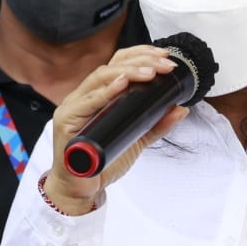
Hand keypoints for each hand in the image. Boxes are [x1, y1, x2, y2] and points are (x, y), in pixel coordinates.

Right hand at [43, 44, 185, 213]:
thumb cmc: (102, 162)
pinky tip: (122, 84)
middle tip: (164, 65)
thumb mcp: (137, 140)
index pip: (118, 64)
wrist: (82, 189)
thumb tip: (180, 108)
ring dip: (127, 72)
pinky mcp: (66, 121)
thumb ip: (156, 124)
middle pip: (111, 66)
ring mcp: (73, 106)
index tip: (164, 57)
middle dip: (140, 62)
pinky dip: (105, 92)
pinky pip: (86, 102)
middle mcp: (84, 96)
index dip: (141, 55)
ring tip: (149, 72)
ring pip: (100, 78)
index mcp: (99, 95)